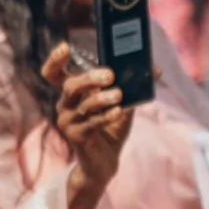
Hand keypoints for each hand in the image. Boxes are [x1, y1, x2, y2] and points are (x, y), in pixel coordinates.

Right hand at [42, 43, 132, 208]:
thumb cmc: (111, 128)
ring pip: (82, 105)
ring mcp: (68, 122)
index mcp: (72, 93)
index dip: (55, 60)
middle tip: (110, 75)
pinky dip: (106, 116)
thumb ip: (133, 86)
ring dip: (102, 98)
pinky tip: (118, 111)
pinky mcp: (76, 138)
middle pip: (70, 86)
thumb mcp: (122, 103)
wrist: (105, 162)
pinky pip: (91, 124)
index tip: (65, 47)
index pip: (53, 73)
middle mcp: (65, 105)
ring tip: (119, 95)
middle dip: (90, 78)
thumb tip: (156, 69)